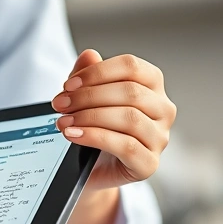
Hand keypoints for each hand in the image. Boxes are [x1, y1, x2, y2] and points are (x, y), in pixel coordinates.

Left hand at [52, 50, 175, 192]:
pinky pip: (125, 146)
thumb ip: (86, 77)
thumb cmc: (92, 127)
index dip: (97, 72)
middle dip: (88, 96)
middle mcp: (163, 110)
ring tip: (63, 121)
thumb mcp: (84, 99)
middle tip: (59, 104)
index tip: (68, 84)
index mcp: (151, 86)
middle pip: (130, 92)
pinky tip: (73, 135)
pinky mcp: (149, 163)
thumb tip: (89, 55)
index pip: (132, 66)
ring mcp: (159, 138)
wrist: (90, 169)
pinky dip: (94, 137)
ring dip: (89, 117)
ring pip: (130, 118)